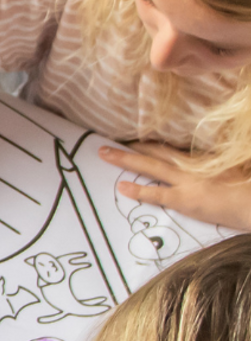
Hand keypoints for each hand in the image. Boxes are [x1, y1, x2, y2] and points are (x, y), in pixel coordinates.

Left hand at [103, 142, 250, 232]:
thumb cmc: (248, 184)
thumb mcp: (232, 167)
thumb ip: (215, 163)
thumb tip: (208, 159)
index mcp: (203, 158)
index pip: (170, 149)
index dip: (150, 144)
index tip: (133, 140)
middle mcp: (192, 166)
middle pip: (156, 152)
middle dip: (132, 146)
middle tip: (107, 143)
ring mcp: (187, 181)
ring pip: (151, 166)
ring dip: (126, 159)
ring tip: (104, 153)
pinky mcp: (185, 200)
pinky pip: (157, 194)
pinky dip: (139, 191)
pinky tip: (121, 187)